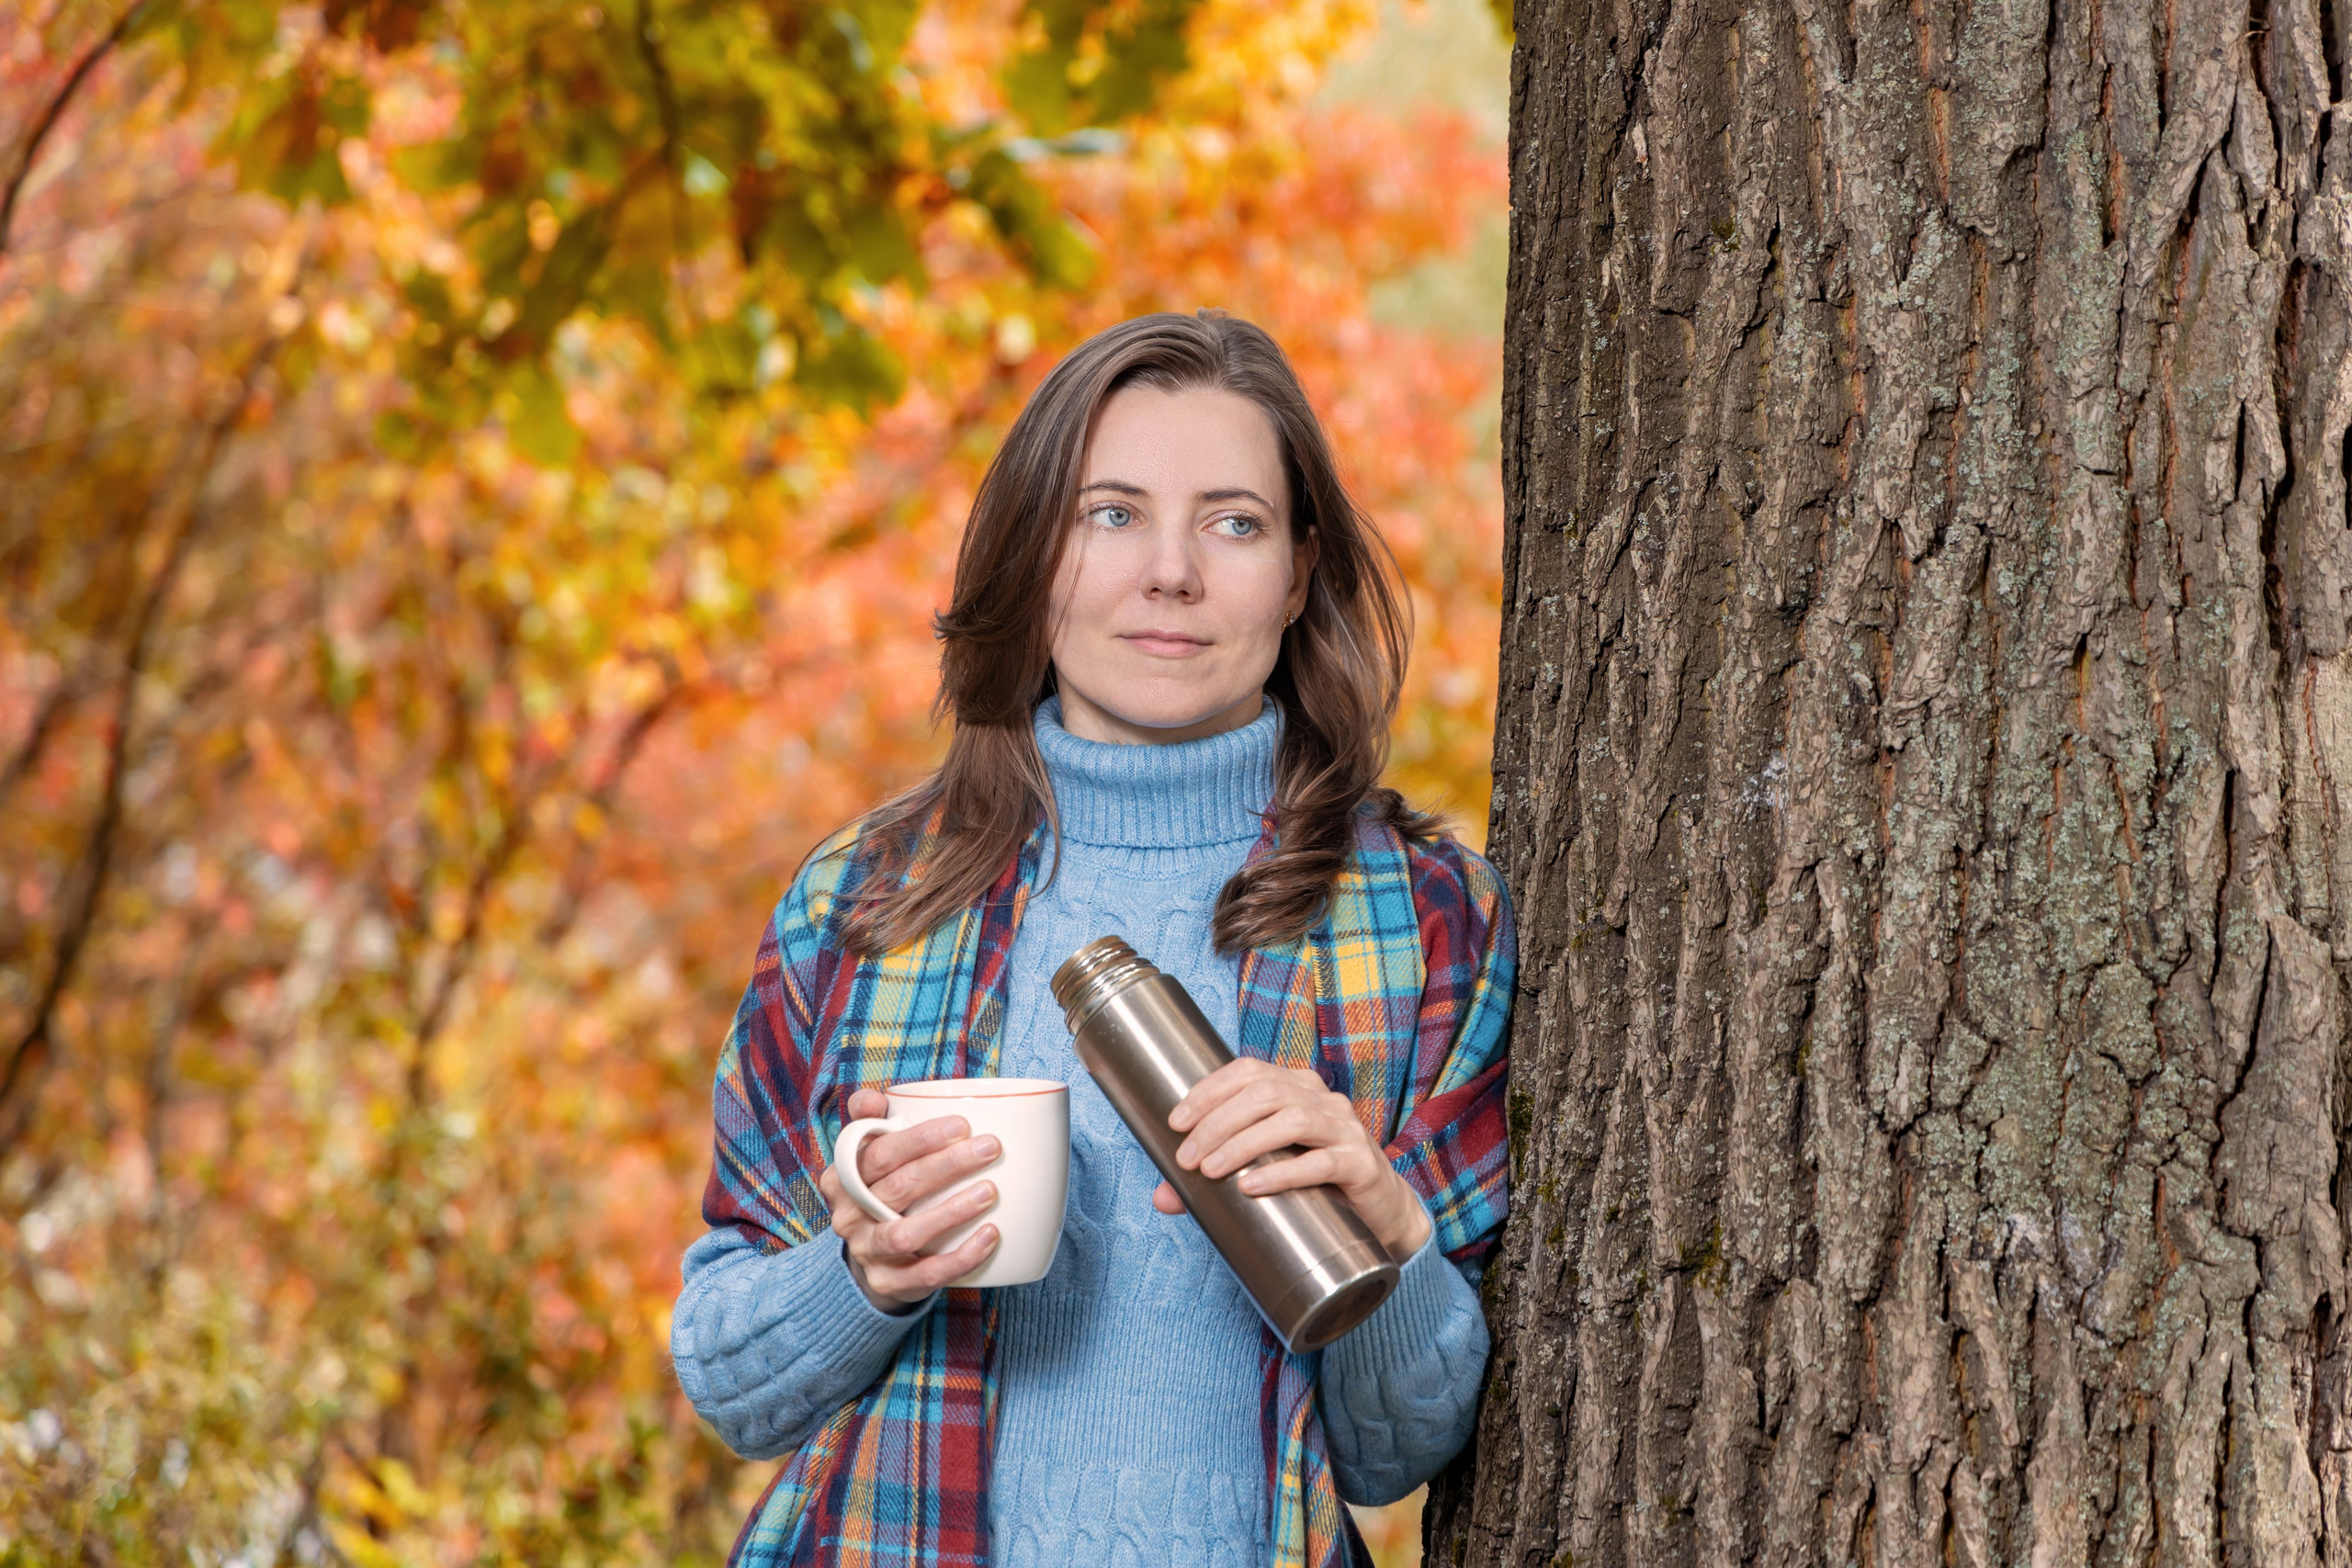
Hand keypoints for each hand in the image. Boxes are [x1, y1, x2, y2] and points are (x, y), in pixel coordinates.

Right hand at [818, 1087, 1001, 1310]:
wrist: (871, 1258)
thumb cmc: (882, 1191)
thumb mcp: (871, 1155)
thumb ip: (872, 1122)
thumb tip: (878, 1098)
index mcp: (841, 1177)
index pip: (879, 1153)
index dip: (920, 1138)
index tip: (963, 1124)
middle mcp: (848, 1215)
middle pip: (898, 1187)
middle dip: (946, 1165)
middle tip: (990, 1148)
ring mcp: (867, 1252)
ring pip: (906, 1234)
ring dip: (951, 1211)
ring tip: (989, 1191)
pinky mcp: (888, 1283)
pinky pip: (925, 1274)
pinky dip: (960, 1257)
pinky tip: (990, 1236)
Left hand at [1151, 1059, 1432, 1258]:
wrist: (1380, 1211)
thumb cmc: (1315, 1183)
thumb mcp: (1264, 1170)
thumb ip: (1215, 1178)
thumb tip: (1162, 1198)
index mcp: (1296, 1087)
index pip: (1247, 1071)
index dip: (1209, 1090)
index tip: (1176, 1121)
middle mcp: (1322, 1099)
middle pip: (1265, 1093)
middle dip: (1218, 1122)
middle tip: (1187, 1158)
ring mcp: (1345, 1129)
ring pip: (1292, 1120)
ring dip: (1244, 1143)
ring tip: (1212, 1171)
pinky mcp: (1360, 1164)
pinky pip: (1320, 1162)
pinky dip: (1282, 1173)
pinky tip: (1252, 1187)